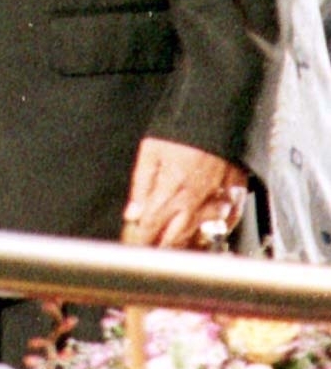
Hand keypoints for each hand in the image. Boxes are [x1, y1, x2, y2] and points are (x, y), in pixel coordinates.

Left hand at [122, 136, 248, 249]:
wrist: (217, 116)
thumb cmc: (182, 131)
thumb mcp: (150, 151)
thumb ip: (141, 185)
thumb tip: (133, 213)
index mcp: (171, 189)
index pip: (151, 226)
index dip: (140, 240)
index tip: (133, 247)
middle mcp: (196, 200)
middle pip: (176, 237)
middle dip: (161, 248)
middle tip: (151, 252)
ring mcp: (219, 200)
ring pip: (202, 235)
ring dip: (186, 244)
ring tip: (173, 248)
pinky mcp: (236, 196)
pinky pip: (228, 223)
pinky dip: (214, 232)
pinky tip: (204, 234)